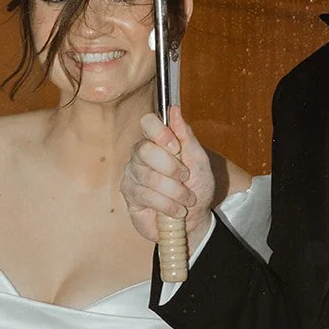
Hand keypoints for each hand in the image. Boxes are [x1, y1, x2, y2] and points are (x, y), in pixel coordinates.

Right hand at [120, 105, 214, 249]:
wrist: (194, 219)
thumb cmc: (196, 187)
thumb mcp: (199, 160)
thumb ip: (186, 136)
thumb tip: (174, 110)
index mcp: (157, 141)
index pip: (148, 123)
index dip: (160, 133)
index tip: (175, 147)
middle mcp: (140, 154)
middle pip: (145, 150)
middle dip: (171, 167)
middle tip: (186, 177)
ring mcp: (132, 174)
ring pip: (149, 177)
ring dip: (175, 191)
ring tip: (186, 199)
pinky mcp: (130, 195)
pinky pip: (146, 196)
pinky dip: (167, 205)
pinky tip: (176, 210)